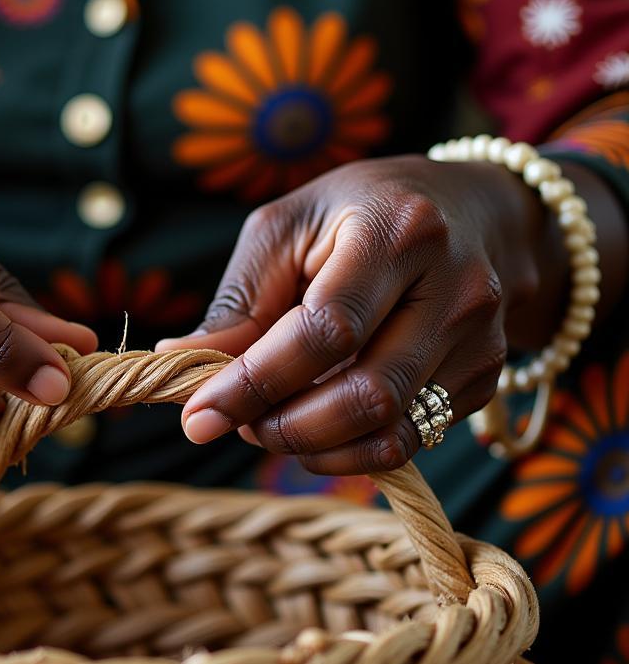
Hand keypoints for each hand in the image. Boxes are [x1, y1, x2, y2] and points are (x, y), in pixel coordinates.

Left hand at [158, 155, 565, 474]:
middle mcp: (456, 287)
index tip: (199, 416)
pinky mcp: (485, 376)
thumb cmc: (361, 214)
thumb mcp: (289, 229)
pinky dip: (349, 449)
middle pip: (366, 395)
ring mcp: (480, 338)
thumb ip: (239, 301)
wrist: (476, 214)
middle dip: (284, 426)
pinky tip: (317, 423)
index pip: (325, 331)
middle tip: (239, 424)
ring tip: (270, 425)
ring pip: (391, 431)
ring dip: (313, 446)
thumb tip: (178, 359)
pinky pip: (411, 440)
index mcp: (398, 231)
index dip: (256, 383)